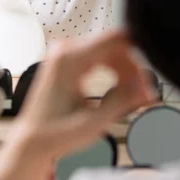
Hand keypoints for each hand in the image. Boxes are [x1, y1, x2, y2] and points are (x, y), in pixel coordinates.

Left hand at [13, 29, 154, 162]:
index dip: (137, 58)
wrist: (31, 139)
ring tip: (132, 95)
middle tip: (143, 95)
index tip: (146, 81)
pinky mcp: (67, 58)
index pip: (116, 39)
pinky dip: (113, 69)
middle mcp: (66, 48)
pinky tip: (120, 88)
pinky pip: (99, 54)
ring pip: (109, 49)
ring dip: (124, 69)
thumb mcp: (94, 122)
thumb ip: (122, 102)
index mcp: (70, 59)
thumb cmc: (56, 134)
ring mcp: (65, 51)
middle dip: (132, 68)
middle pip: (115, 44)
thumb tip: (148, 88)